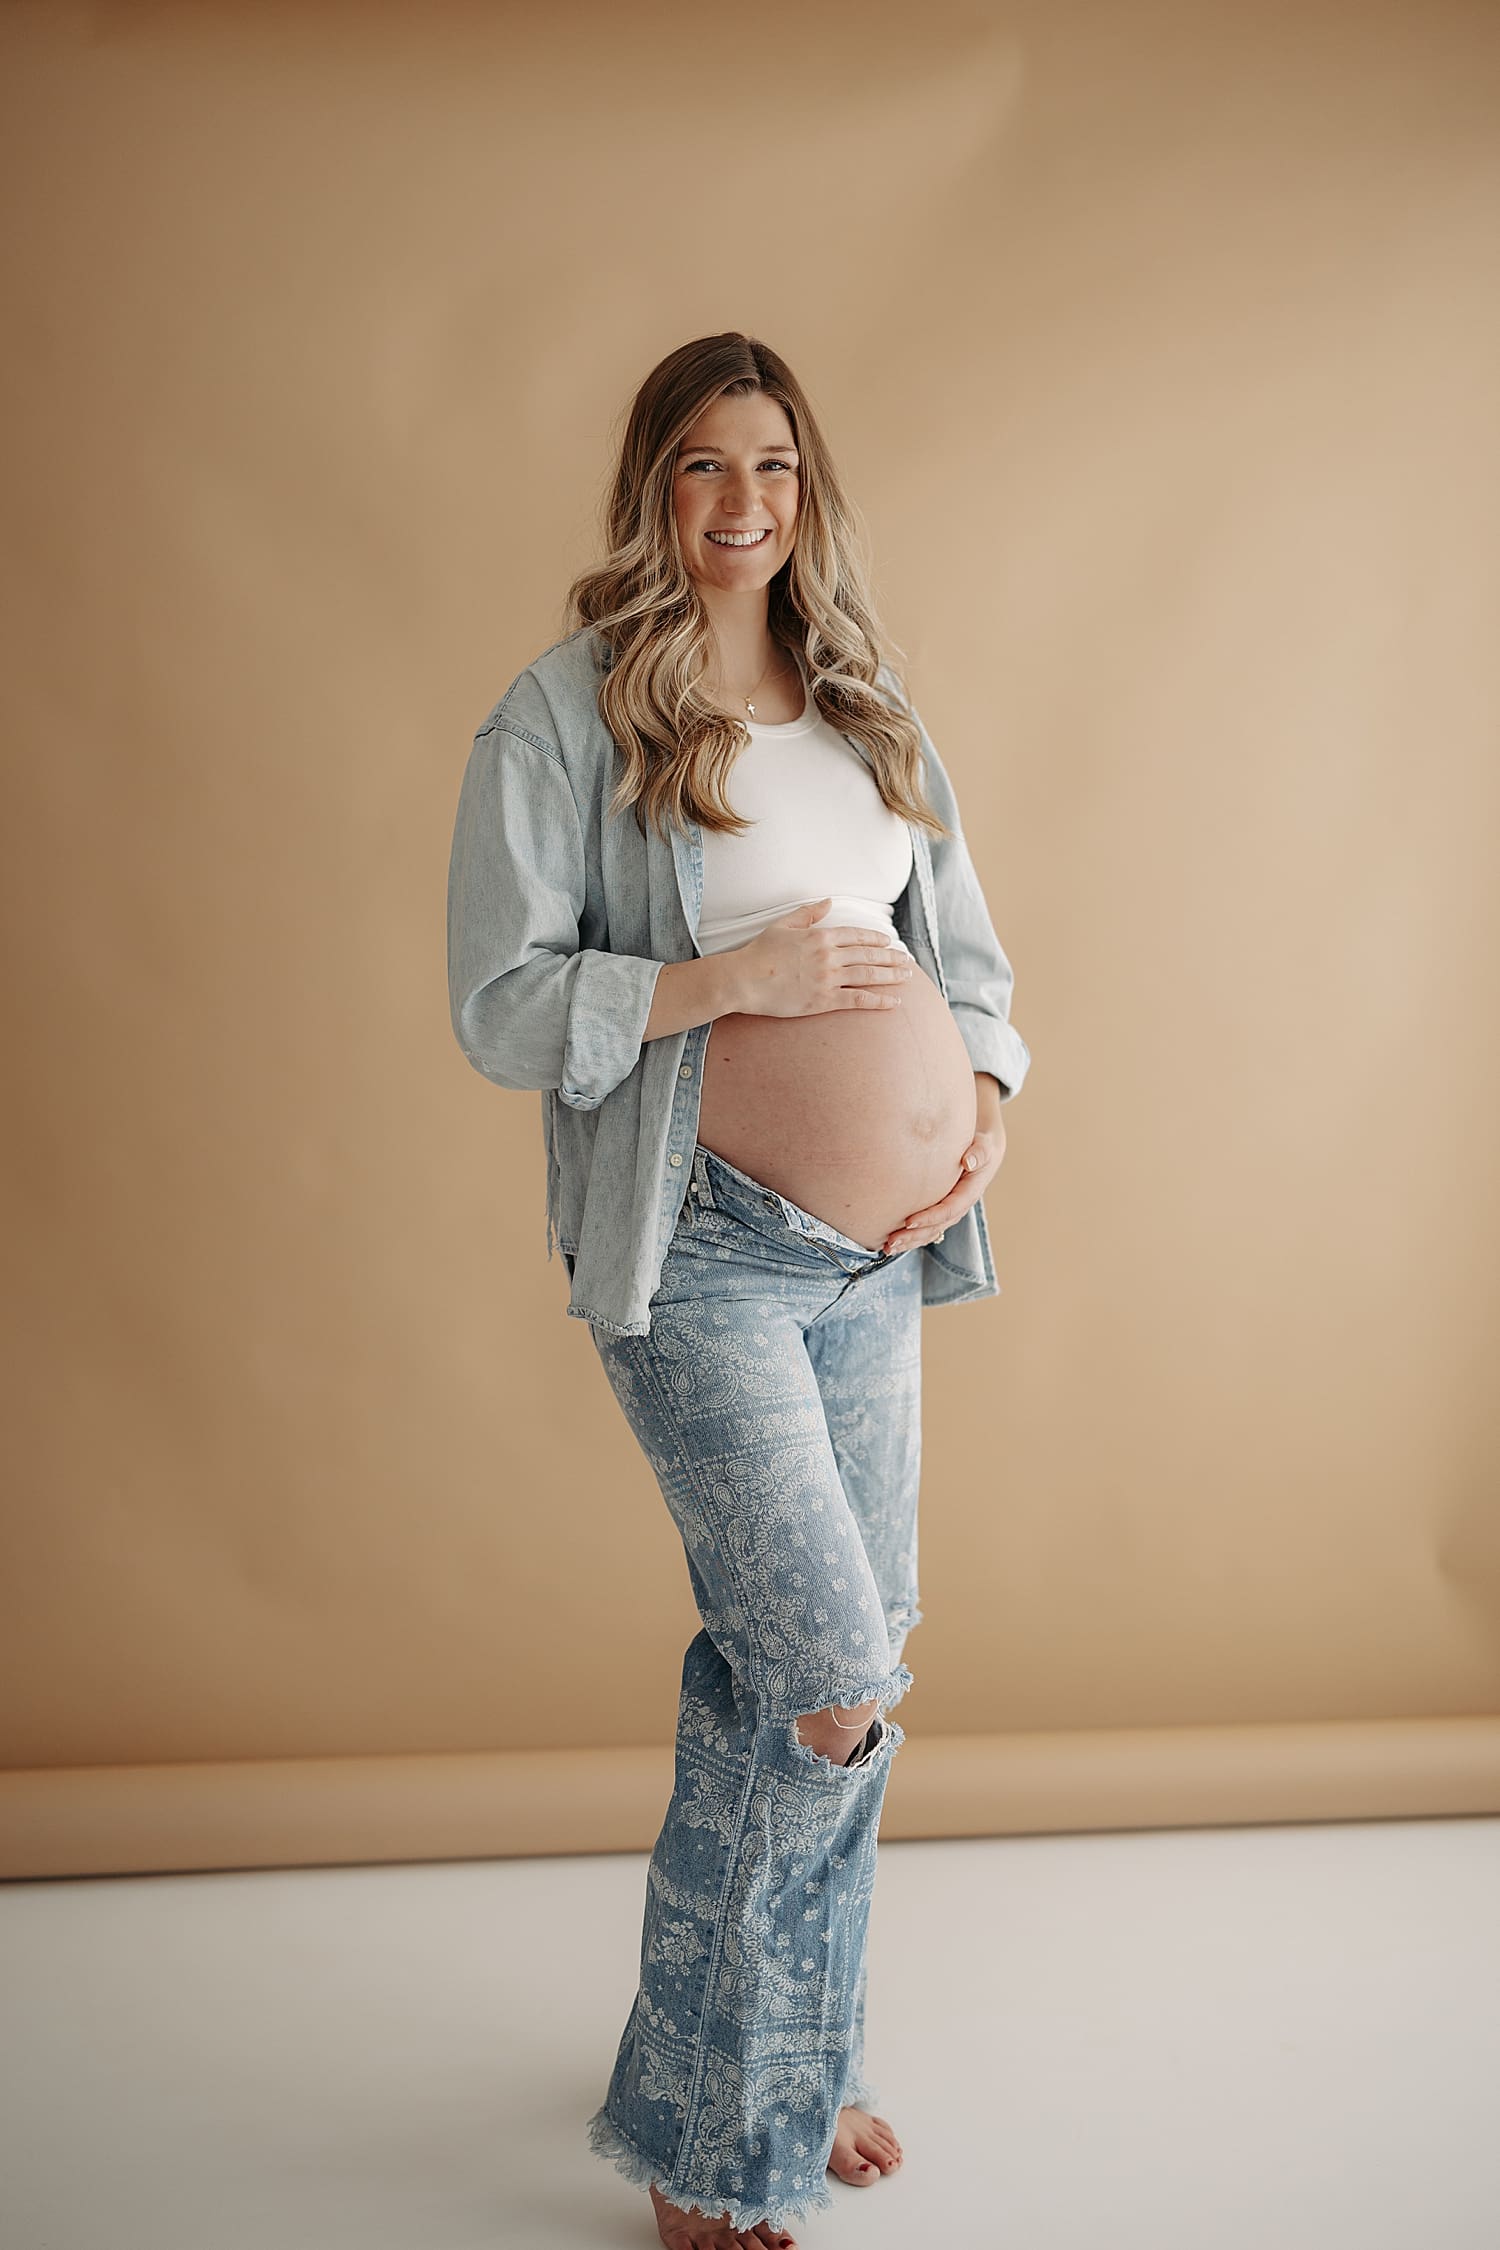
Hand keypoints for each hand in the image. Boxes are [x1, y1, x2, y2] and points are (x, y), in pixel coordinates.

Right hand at [729, 898, 914, 1017]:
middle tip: (908, 962)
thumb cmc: (759, 952)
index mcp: (820, 936)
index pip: (857, 936)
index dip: (876, 940)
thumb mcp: (783, 925)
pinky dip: (878, 1001)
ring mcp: (828, 979)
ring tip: (907, 977)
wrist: (744, 980)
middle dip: (891, 958)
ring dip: (891, 976)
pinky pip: (857, 1000)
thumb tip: (828, 901)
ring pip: (868, 976)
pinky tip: (893, 1003)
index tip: (889, 943)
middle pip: (868, 956)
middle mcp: (829, 956)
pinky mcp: (823, 1001)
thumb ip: (808, 913)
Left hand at [881, 1105, 1006, 1256]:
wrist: (982, 1153)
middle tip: (892, 1240)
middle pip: (936, 1227)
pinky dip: (911, 1238)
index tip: (909, 1222)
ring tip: (888, 1247)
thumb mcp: (984, 1147)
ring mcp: (950, 1212)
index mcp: (969, 1193)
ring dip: (910, 1242)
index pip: (948, 1210)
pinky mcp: (941, 1212)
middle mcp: (959, 1207)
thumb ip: (979, 1152)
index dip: (929, 1217)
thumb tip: (969, 1161)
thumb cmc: (980, 1147)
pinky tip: (892, 1242)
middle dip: (914, 1236)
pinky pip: (927, 1229)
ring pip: (930, 1233)